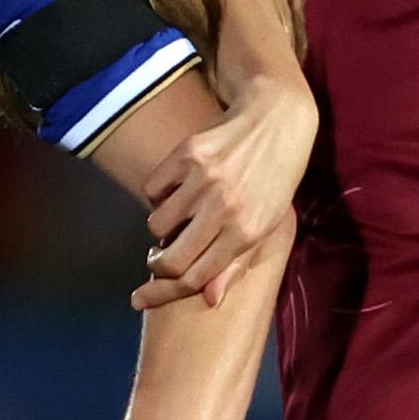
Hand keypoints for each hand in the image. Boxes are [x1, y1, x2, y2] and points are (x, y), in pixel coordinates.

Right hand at [135, 73, 313, 311]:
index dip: (161, 295)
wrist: (278, 120)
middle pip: (170, 260)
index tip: (140, 299)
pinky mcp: (187, 154)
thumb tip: (208, 299)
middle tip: (159, 258)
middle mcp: (224, 209)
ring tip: (182, 212)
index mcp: (246, 233)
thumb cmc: (275, 180)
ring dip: (163, 225)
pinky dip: (159, 193)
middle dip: (157, 266)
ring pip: (156, 224)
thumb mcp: (266, 225)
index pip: (194, 278)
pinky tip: (179, 185)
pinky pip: (152, 188)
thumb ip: (236, 264)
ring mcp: (203, 180)